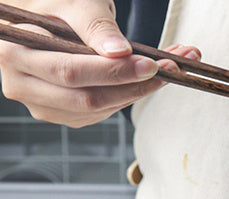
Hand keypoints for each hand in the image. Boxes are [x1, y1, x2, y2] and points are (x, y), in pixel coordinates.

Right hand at [0, 1, 199, 126]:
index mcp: (13, 52)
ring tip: (170, 69)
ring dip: (138, 92)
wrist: (40, 14)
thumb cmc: (53, 3)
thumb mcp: (73, 1)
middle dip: (134, 85)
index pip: (71, 71)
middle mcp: (21, 84)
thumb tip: (120, 52)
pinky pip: (100, 112)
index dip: (114, 72)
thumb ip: (95, 25)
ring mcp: (42, 105)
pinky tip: (147, 80)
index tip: (151, 64)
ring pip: (98, 109)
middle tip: (171, 69)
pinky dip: (128, 96)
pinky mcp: (63, 114)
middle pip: (87, 97)